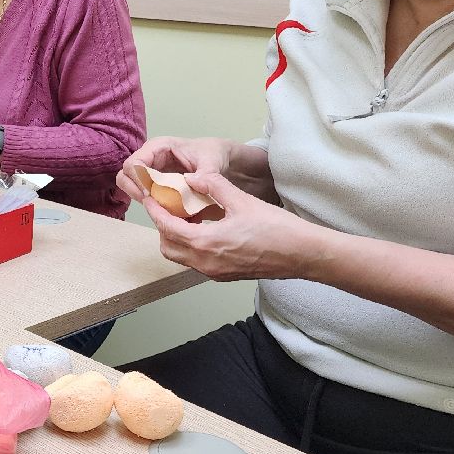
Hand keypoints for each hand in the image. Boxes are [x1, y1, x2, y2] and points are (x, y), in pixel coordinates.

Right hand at [118, 136, 235, 200]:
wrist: (218, 158)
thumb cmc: (212, 154)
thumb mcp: (212, 161)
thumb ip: (205, 172)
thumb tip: (194, 182)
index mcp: (158, 147)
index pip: (134, 163)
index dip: (137, 180)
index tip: (150, 195)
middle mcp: (149, 157)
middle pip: (125, 175)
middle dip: (134, 191)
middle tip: (150, 204)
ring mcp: (149, 170)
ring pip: (130, 186)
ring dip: (140, 199)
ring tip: (159, 208)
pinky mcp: (154, 182)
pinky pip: (142, 193)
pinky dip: (150, 203)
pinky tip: (166, 210)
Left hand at [144, 172, 324, 281]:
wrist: (303, 255)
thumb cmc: (278, 229)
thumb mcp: (243, 200)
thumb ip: (214, 186)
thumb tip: (193, 178)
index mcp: (206, 243)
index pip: (167, 228)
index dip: (155, 211)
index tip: (149, 197)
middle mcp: (205, 263)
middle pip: (167, 246)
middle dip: (162, 226)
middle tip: (166, 206)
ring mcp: (214, 272)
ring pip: (181, 257)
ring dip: (176, 238)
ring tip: (185, 216)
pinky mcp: (224, 275)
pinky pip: (197, 262)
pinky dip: (191, 246)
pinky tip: (204, 229)